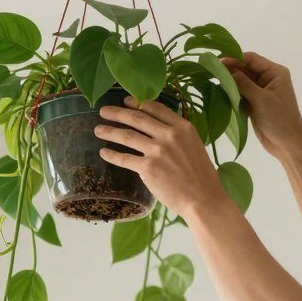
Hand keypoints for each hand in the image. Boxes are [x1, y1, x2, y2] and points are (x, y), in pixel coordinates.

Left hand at [95, 96, 230, 221]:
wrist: (203, 199)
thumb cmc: (201, 178)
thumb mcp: (195, 146)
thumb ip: (178, 136)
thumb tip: (161, 132)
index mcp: (183, 127)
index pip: (156, 108)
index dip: (138, 102)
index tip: (126, 100)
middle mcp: (169, 135)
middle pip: (137, 118)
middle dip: (118, 112)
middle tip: (104, 111)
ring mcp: (158, 151)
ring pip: (127, 136)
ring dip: (109, 131)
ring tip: (98, 130)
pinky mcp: (148, 168)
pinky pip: (124, 158)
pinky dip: (111, 155)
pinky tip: (103, 153)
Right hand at [221, 52, 301, 156]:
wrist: (287, 144)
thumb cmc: (279, 119)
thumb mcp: (261, 99)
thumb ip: (243, 84)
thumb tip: (226, 70)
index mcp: (275, 73)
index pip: (252, 59)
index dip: (235, 59)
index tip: (218, 61)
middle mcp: (268, 79)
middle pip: (246, 69)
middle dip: (230, 70)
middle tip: (211, 71)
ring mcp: (261, 92)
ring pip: (242, 81)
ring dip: (230, 81)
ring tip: (212, 79)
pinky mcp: (255, 103)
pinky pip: (241, 93)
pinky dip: (232, 92)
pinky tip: (219, 91)